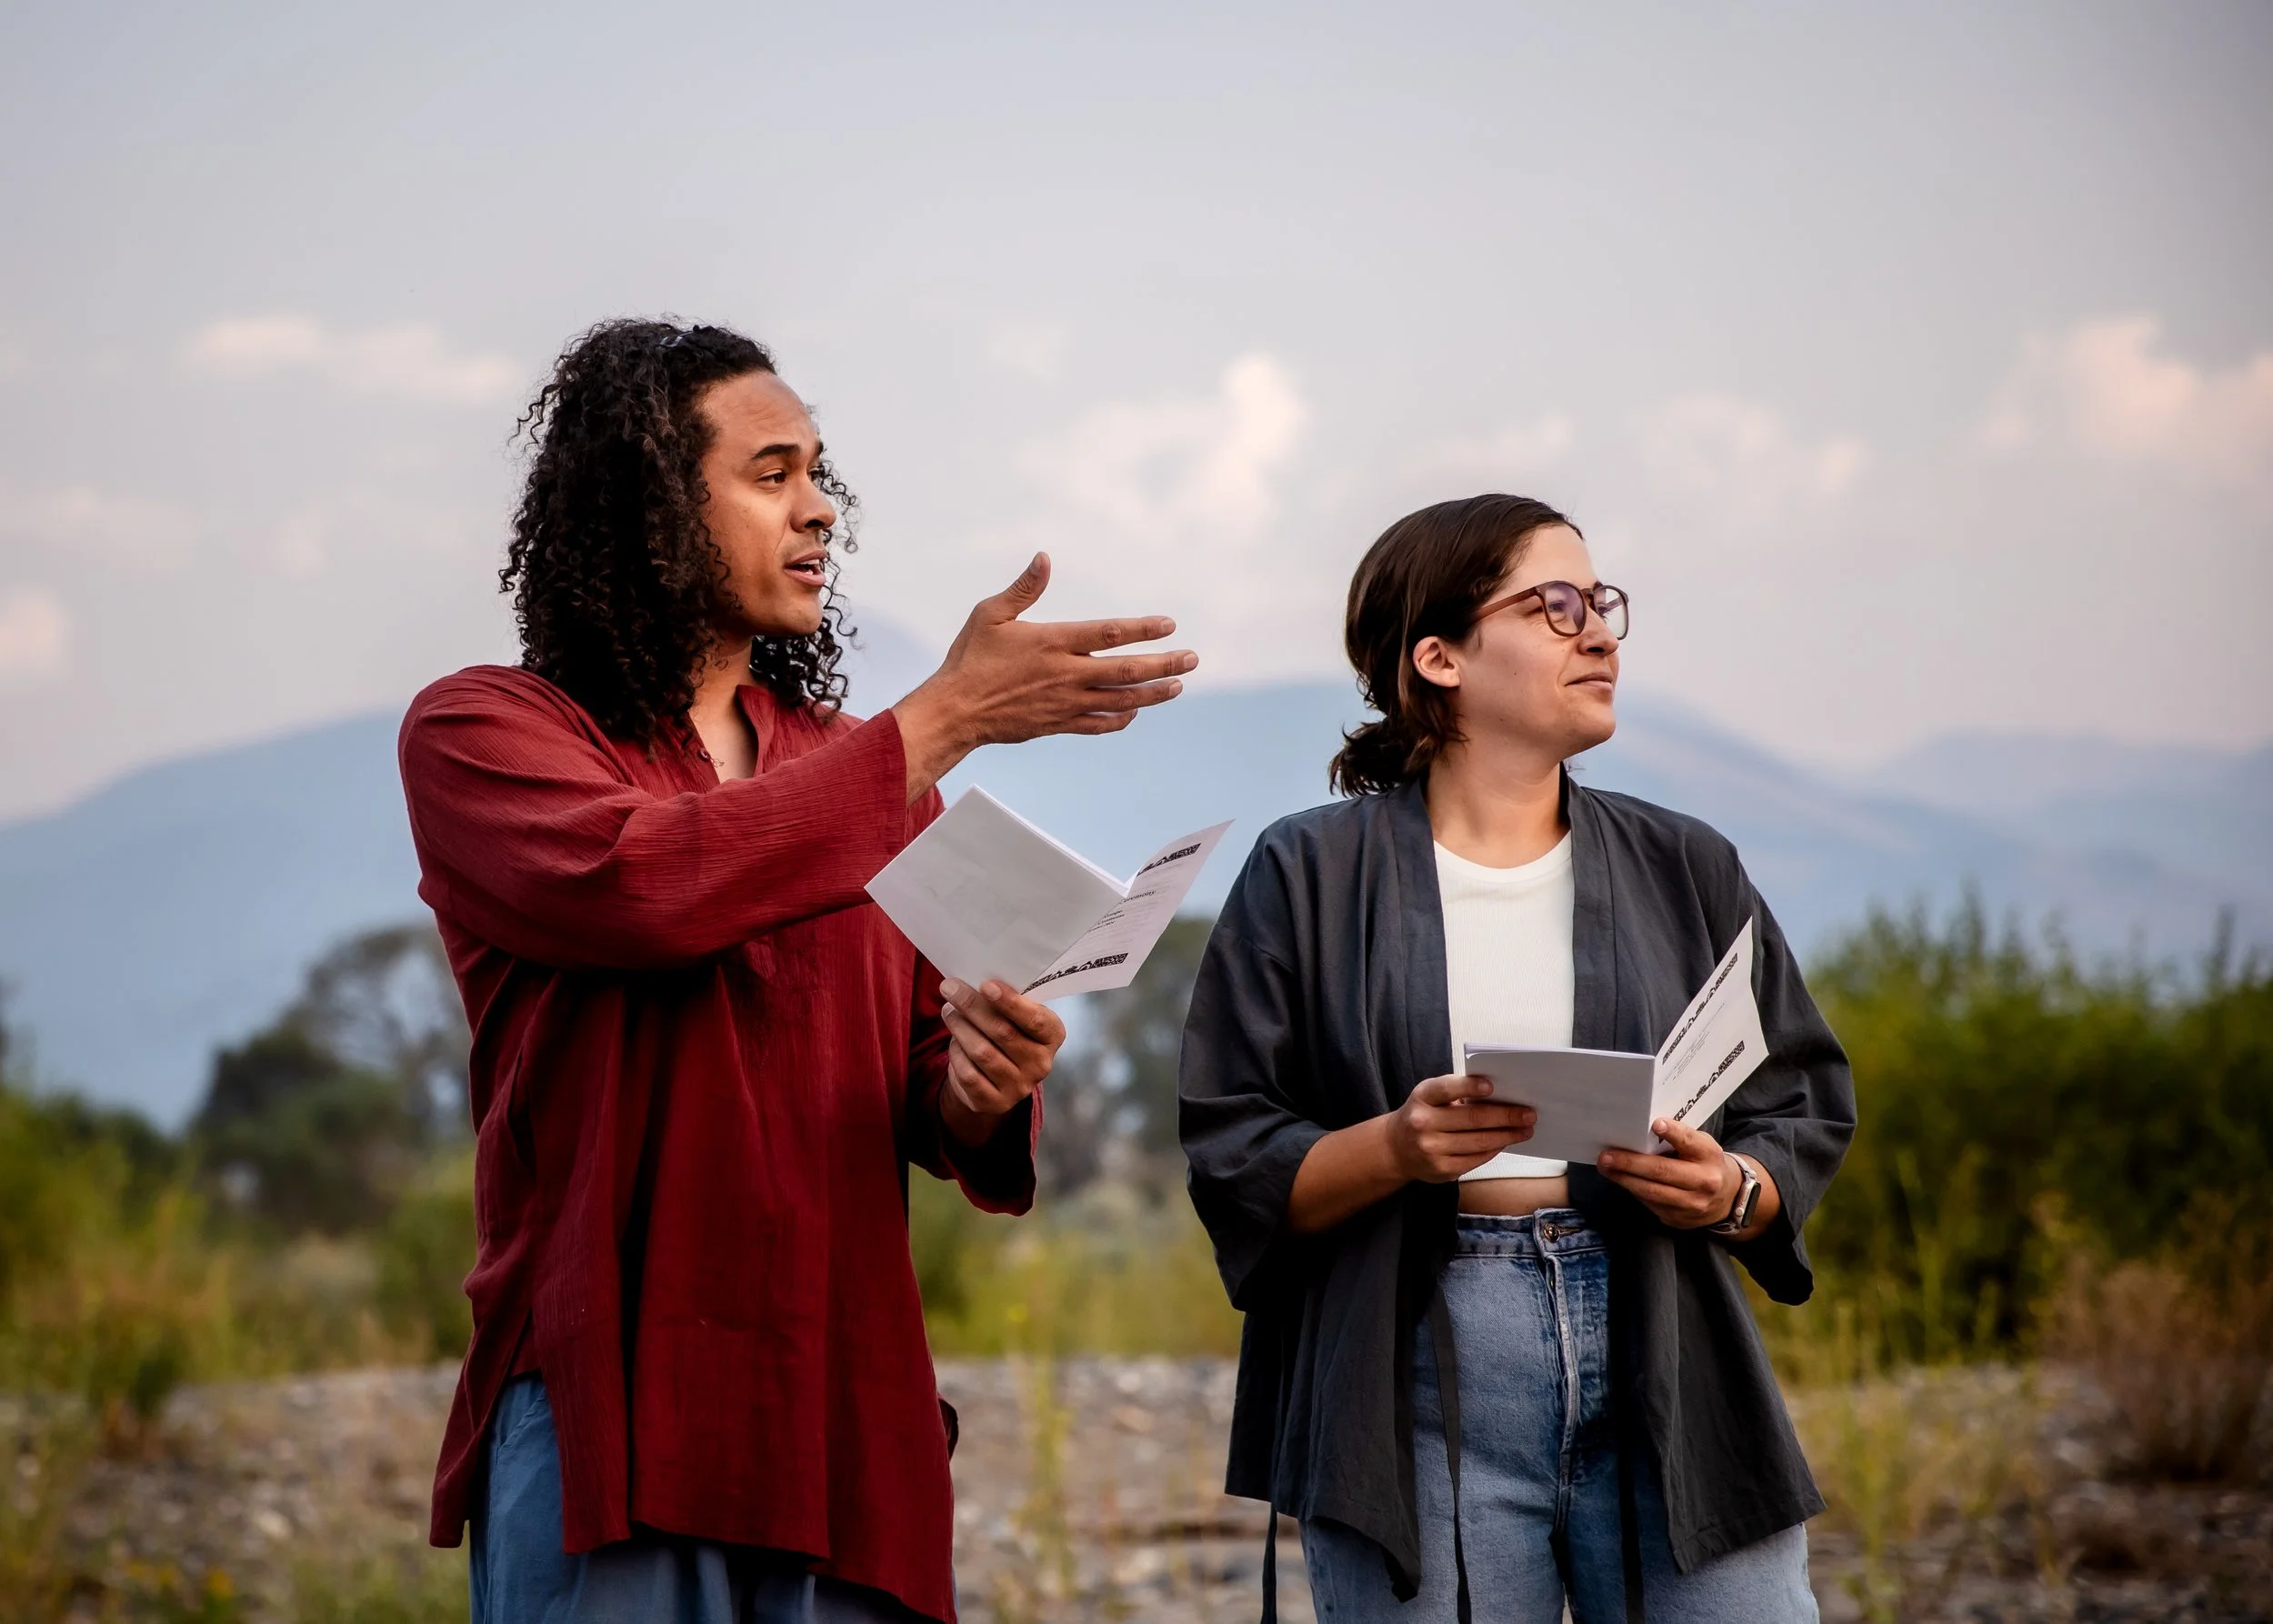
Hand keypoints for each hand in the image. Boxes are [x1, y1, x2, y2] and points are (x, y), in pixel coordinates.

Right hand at [892, 554, 1196, 797]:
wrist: (954, 711)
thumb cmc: (969, 658)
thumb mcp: (990, 614)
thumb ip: (1023, 589)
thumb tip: (1045, 558)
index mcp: (1052, 643)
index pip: (1109, 633)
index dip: (1142, 629)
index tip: (1169, 625)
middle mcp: (1066, 674)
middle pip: (1126, 670)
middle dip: (1163, 664)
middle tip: (1191, 659)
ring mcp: (1065, 703)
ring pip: (1121, 700)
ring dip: (1153, 693)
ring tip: (1177, 685)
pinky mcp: (1058, 724)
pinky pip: (1099, 725)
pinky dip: (1121, 719)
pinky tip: (1135, 711)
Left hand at [936, 978, 1064, 1147]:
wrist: (999, 1077)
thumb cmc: (1008, 1032)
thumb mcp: (1016, 1016)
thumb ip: (1004, 1002)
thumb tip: (970, 983)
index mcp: (1053, 1035)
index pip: (1035, 1019)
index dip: (1011, 1002)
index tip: (987, 985)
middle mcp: (1041, 1064)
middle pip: (1003, 1032)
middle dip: (972, 1006)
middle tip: (950, 988)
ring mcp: (1020, 1087)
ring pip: (982, 1052)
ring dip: (960, 1027)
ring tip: (948, 1011)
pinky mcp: (995, 1102)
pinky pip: (969, 1074)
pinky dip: (956, 1053)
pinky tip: (953, 1040)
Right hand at [1383, 1075, 1537, 1183]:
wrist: (1396, 1148)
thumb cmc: (1423, 1114)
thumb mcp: (1430, 1097)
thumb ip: (1457, 1094)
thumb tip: (1501, 1097)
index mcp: (1422, 1097)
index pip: (1446, 1089)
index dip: (1468, 1087)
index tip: (1491, 1086)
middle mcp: (1423, 1123)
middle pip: (1472, 1119)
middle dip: (1505, 1117)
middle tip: (1529, 1114)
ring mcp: (1431, 1149)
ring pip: (1478, 1142)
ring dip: (1507, 1136)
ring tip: (1525, 1130)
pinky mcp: (1441, 1170)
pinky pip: (1475, 1159)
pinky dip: (1494, 1150)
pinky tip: (1505, 1143)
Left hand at [1596, 1119, 1742, 1228]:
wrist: (1728, 1197)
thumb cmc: (1705, 1162)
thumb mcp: (1701, 1145)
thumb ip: (1680, 1139)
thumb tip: (1643, 1131)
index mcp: (1709, 1156)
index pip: (1690, 1142)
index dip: (1673, 1133)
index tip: (1655, 1124)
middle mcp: (1704, 1181)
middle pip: (1662, 1171)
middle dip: (1630, 1163)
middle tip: (1606, 1156)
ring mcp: (1692, 1204)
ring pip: (1652, 1192)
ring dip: (1624, 1179)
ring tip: (1606, 1168)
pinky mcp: (1680, 1220)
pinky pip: (1651, 1204)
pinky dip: (1634, 1191)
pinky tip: (1621, 1180)